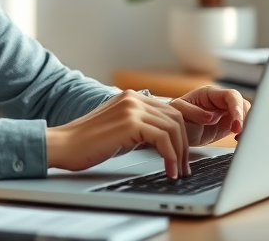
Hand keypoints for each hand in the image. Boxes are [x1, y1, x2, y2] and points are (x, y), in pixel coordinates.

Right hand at [46, 90, 192, 178]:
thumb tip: (162, 138)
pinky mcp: (130, 122)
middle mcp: (134, 98)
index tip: (203, 131)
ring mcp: (132, 107)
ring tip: (177, 171)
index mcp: (132, 97)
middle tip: (184, 165)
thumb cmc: (88, 143)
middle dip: (185, 143)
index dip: (190, 120)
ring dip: (179, 153)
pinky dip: (170, 156)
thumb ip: (140, 126)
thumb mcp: (119, 130)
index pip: (170, 107)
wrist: (64, 145)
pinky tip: (168, 169)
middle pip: (176, 117)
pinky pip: (163, 138)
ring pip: (173, 127)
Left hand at [168, 85, 249, 146]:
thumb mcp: (179, 111)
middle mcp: (220, 101)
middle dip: (244, 118)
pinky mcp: (228, 125)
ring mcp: (225, 113)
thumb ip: (193, 112)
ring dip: (246, 125)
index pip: (231, 96)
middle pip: (242, 104)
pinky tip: (238, 140)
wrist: (175, 132)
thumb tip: (211, 116)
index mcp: (209, 93)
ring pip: (245, 115)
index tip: (236, 124)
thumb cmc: (175, 117)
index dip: (237, 109)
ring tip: (239, 137)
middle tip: (239, 132)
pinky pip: (242, 126)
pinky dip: (244, 132)